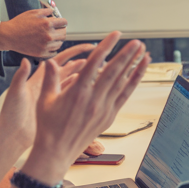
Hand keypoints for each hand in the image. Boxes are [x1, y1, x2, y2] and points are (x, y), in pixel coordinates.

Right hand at [0, 9, 67, 58]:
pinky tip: (48, 45)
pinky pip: (54, 52)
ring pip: (60, 43)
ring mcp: (45, 45)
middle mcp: (49, 35)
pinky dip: (53, 49)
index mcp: (47, 23)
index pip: (64, 22)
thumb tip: (54, 11)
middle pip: (64, 34)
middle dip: (61, 30)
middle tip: (57, 30)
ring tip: (51, 37)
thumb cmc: (19, 23)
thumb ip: (46, 11)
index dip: (62, 21)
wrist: (9, 36)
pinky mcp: (41, 53)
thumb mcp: (33, 12)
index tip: (60, 22)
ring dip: (57, 40)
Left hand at [0, 45, 92, 148]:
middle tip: (99, 60)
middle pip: (69, 69)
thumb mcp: (16, 93)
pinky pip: (71, 96)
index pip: (58, 61)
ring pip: (73, 82)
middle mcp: (47, 85)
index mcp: (38, 78)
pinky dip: (81, 91)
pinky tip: (91, 90)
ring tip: (99, 73)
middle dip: (83, 63)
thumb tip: (25, 60)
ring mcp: (52, 96)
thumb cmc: (12, 114)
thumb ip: (21, 76)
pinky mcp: (55, 107)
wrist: (12, 135)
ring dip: (85, 77)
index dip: (73, 52)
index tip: (87, 47)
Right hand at [25, 31, 148, 178]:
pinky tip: (139, 73)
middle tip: (137, 41)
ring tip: (143, 53)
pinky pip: (124, 96)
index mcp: (77, 92)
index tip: (115, 35)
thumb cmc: (48, 127)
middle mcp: (93, 100)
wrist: (56, 152)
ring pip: (122, 83)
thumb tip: (49, 61)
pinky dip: (133, 83)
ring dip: (134, 67)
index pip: (95, 64)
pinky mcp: (109, 116)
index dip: (106, 47)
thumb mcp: (45, 100)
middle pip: (113, 72)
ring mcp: (103, 109)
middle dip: (127, 55)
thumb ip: (50, 78)